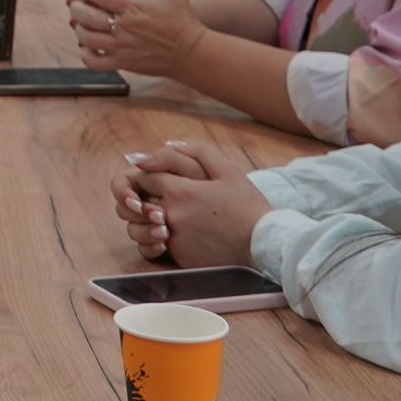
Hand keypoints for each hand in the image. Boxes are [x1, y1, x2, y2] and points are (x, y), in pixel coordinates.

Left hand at [69, 0, 209, 78]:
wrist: (191, 52)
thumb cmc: (181, 18)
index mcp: (132, 6)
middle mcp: (123, 27)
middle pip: (84, 15)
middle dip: (77, 6)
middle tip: (81, 3)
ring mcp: (121, 47)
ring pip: (85, 37)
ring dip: (79, 27)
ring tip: (84, 22)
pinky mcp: (122, 63)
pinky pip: (93, 61)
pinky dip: (85, 53)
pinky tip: (89, 44)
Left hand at [117, 141, 269, 268]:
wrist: (263, 245)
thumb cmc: (247, 206)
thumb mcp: (228, 170)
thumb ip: (196, 152)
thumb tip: (168, 143)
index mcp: (181, 191)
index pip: (144, 176)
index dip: (147, 175)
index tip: (156, 177)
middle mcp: (171, 214)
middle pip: (137, 201)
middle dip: (140, 197)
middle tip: (154, 197)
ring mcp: (173, 238)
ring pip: (139, 226)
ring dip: (145, 220)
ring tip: (163, 217)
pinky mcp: (178, 256)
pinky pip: (153, 246)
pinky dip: (156, 240)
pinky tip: (173, 235)